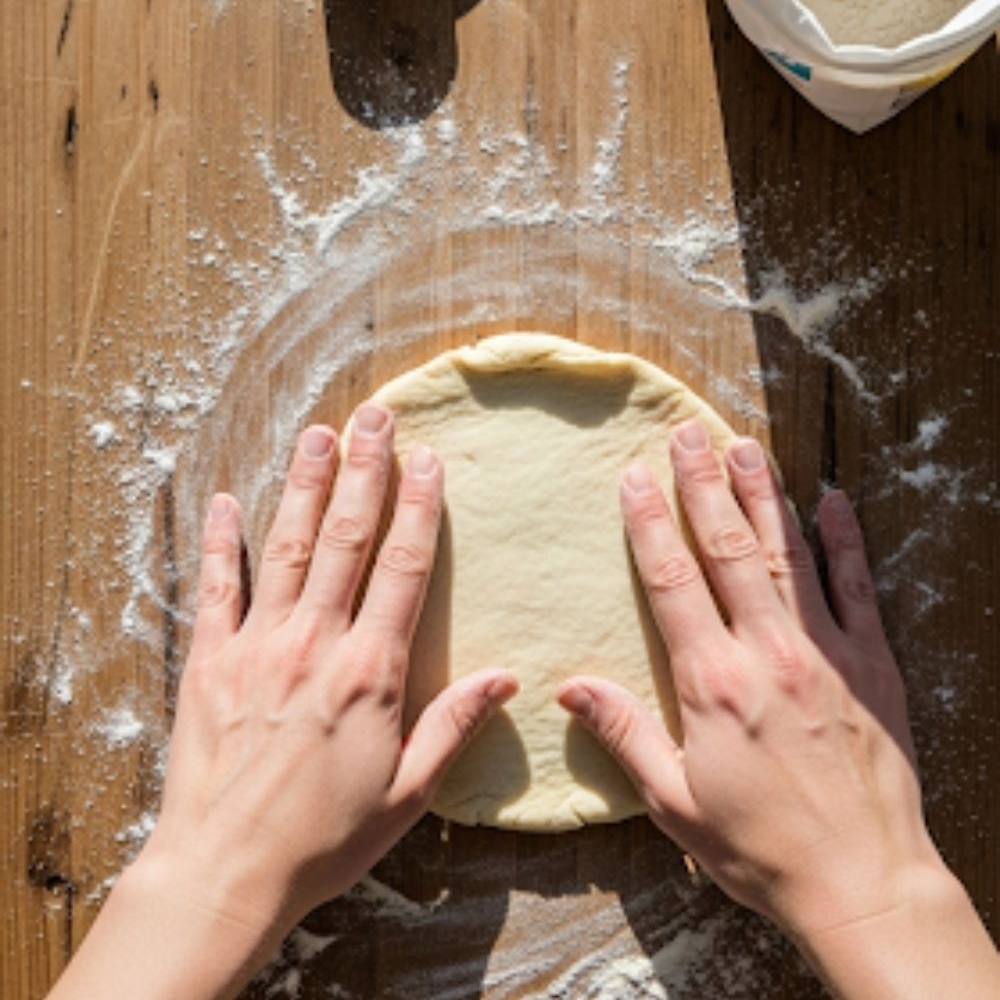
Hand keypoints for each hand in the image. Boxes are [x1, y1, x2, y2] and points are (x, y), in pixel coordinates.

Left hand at [51, 409, 515, 999]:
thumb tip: (507, 677)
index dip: (419, 507)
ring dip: (303, 484)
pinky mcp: (209, 660)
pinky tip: (225, 501)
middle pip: (345, 537)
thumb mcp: (407, 792)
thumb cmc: (324, 840)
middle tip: (374, 415)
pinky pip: (216, 587)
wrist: (226, 871)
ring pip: (285, 545)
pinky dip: (221, 541)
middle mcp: (315, 642)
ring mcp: (258, 645)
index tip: (428, 458)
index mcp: (370, 671)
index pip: (403, 568)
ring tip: (317, 433)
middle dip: (364, 470)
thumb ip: (454, 725)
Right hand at [558, 420, 999, 997]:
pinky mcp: (872, 665)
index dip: (651, 523)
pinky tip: (833, 501)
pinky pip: (856, 587)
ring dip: (763, 494)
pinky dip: (845, 540)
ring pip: (789, 553)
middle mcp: (767, 652)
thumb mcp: (675, 803)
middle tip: (687, 432)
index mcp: (713, 683)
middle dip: (703, 484)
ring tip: (744, 445)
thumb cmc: (761, 851)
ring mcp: (825, 653)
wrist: (863, 883)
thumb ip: (623, 736)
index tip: (634, 476)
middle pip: (729, 548)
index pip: (673, 581)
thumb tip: (570, 688)